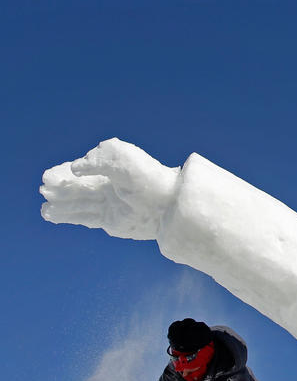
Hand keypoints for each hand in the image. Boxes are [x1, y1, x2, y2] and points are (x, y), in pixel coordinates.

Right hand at [40, 138, 179, 239]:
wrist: (167, 203)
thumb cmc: (146, 176)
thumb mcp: (119, 158)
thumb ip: (95, 160)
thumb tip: (75, 169)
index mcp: (114, 170)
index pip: (84, 171)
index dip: (66, 173)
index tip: (48, 175)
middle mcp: (111, 188)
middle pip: (80, 188)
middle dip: (61, 188)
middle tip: (44, 188)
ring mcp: (110, 206)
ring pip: (79, 205)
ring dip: (61, 204)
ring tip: (44, 206)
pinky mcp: (111, 222)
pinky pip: (84, 218)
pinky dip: (67, 216)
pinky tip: (50, 214)